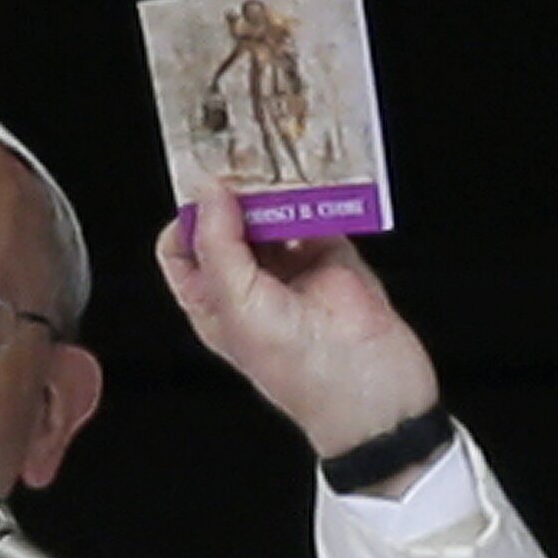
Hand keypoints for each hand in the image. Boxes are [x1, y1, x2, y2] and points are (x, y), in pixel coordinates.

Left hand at [155, 174, 440, 457]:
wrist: (374, 394)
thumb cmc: (301, 371)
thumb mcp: (240, 308)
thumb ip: (219, 247)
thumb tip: (210, 192)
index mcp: (213, 302)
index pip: (183, 247)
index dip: (189, 216)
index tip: (206, 189)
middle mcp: (249, 284)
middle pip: (227, 222)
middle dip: (234, 193)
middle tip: (244, 164)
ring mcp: (293, 270)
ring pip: (273, 214)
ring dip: (275, 192)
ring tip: (278, 172)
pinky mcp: (334, 257)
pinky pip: (319, 216)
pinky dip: (315, 198)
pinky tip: (312, 188)